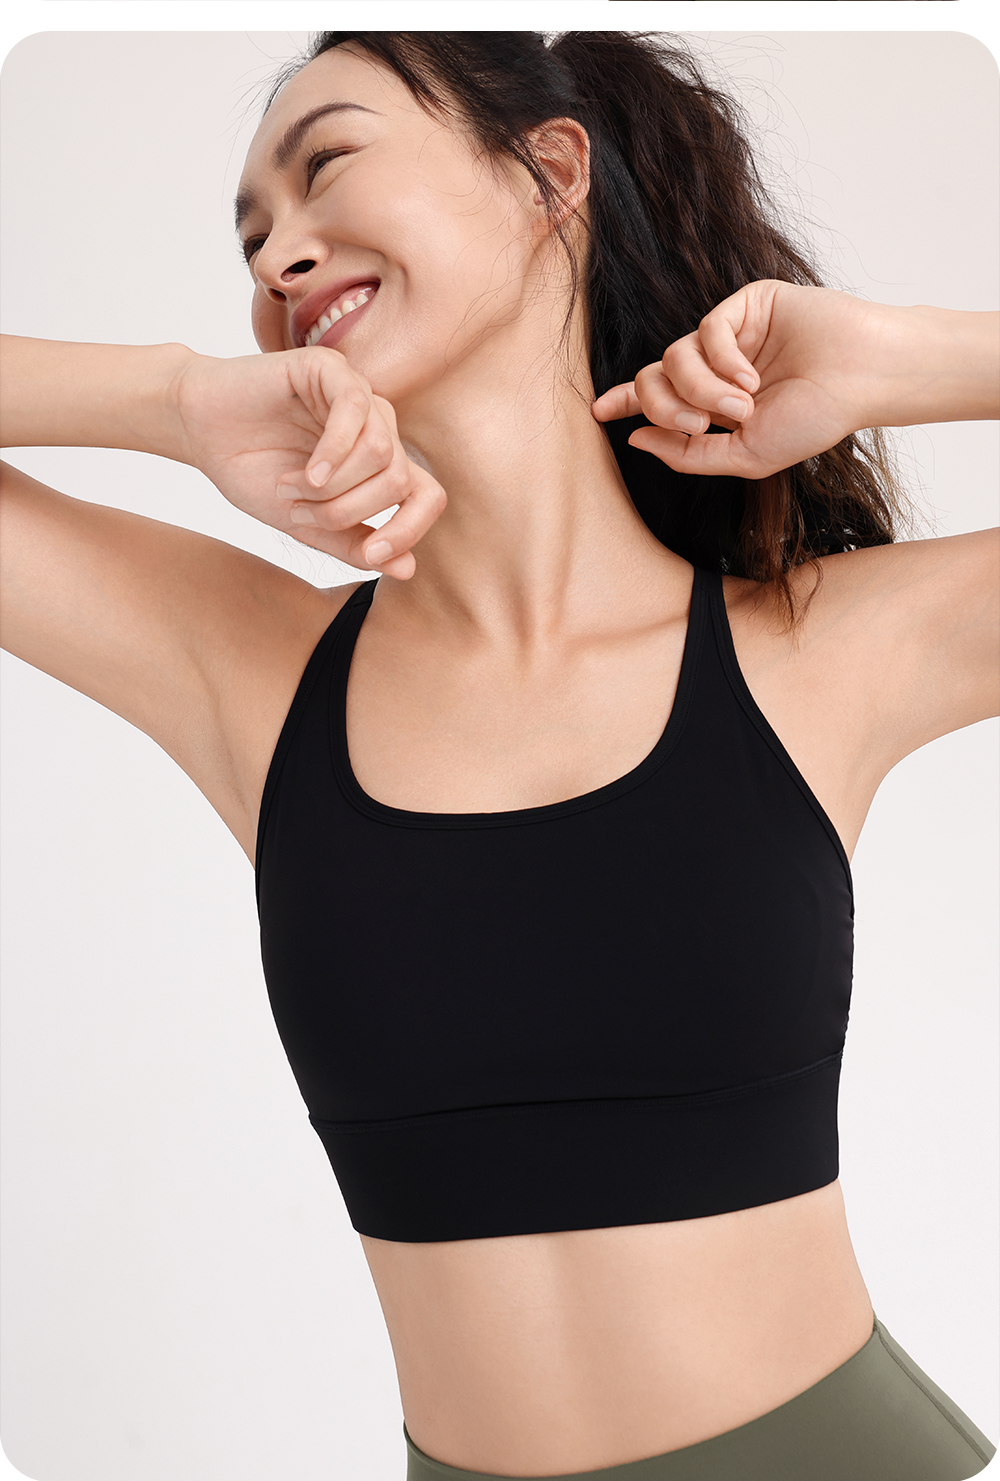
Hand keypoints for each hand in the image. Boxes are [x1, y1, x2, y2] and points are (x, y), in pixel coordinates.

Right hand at [173, 346, 445, 578]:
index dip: (409, 531)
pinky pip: (356, 410)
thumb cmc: (252, 472)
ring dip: (334, 485)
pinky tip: (309, 472)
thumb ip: (354, 544)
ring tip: (294, 487)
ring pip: (380, 451)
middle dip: (348, 510)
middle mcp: (378, 427)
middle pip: (398, 480)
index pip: (428, 496)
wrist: (200, 431)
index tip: (371, 556)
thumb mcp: (305, 524)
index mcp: (380, 463)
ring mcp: (358, 395)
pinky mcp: (330, 368)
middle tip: (301, 512)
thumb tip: (409, 568)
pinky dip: (334, 452)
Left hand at [591, 282, 905, 479]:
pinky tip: (751, 377)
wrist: (861, 378)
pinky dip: (721, 360)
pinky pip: (704, 330)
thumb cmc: (814, 419)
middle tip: (701, 425)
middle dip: (665, 406)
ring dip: (701, 389)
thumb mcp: (745, 456)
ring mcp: (729, 335)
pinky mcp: (744, 305)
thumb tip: (635, 441)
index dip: (625, 402)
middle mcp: (715, 367)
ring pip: (673, 357)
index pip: (658, 399)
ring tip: (742, 405)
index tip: (598, 411)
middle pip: (653, 379)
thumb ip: (689, 454)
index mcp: (714, 402)